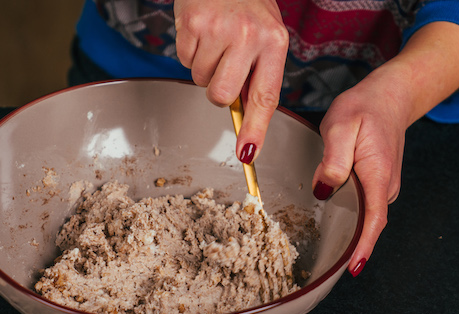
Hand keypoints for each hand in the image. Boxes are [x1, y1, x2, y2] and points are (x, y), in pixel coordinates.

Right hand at [174, 0, 287, 162]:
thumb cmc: (246, 5)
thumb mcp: (264, 35)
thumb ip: (257, 75)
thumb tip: (244, 117)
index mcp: (274, 42)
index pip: (265, 97)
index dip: (255, 129)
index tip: (247, 154)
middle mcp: (248, 36)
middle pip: (222, 96)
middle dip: (216, 90)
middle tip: (223, 66)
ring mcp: (218, 30)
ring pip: (200, 80)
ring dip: (203, 66)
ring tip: (214, 40)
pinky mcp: (192, 25)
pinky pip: (184, 60)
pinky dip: (189, 51)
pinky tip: (201, 31)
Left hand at [313, 20, 458, 276]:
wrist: (389, 96)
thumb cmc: (364, 108)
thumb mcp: (340, 126)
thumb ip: (333, 159)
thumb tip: (324, 189)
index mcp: (378, 175)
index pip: (374, 219)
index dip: (363, 245)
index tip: (353, 268)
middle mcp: (385, 186)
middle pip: (368, 224)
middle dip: (351, 247)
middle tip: (324, 265)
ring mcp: (383, 185)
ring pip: (364, 216)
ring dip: (348, 232)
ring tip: (323, 250)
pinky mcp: (376, 183)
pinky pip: (363, 206)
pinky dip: (349, 217)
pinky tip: (330, 222)